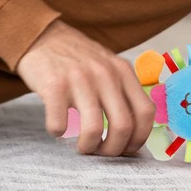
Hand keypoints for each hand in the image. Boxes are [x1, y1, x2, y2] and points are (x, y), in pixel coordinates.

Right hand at [16, 19, 155, 156]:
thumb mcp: (110, 67)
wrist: (44, 37)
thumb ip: (124, 91)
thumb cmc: (80, 60)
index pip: (146, 112)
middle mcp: (106, 74)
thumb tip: (134, 133)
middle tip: (102, 153)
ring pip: (93, 129)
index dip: (140, 138)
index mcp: (124, 72)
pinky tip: (58, 127)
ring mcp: (80, 79)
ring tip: (82, 147)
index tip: (127, 149)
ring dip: (88, 147)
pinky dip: (58, 133)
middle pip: (123, 125)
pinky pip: (59, 124)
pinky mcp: (54, 85)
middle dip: (114, 150)